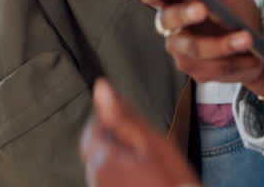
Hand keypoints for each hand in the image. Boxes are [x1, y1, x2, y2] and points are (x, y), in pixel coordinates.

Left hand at [81, 79, 199, 186]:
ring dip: (122, 160)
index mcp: (102, 158)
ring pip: (106, 165)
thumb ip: (123, 114)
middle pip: (99, 148)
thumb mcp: (151, 141)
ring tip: (149, 167)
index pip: (94, 128)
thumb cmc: (170, 179)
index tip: (137, 129)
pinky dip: (125, 176)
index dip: (115, 122)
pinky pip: (113, 180)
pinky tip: (145, 179)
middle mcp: (95, 178)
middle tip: (147, 149)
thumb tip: (101, 87)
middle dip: (118, 143)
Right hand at [140, 0, 263, 96]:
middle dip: (185, 15)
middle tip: (203, 8)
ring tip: (244, 38)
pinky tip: (249, 55)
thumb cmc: (236, 9)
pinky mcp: (198, 71)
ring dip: (220, 44)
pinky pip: (209, 67)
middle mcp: (173, 26)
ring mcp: (183, 51)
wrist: (260, 45)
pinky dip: (232, 60)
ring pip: (191, 48)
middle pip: (167, 21)